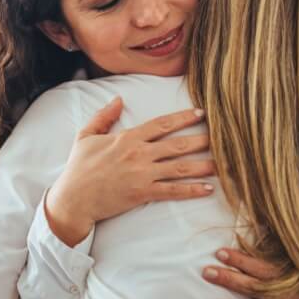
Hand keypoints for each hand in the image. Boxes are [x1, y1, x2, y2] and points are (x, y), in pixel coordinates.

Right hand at [45, 99, 214, 245]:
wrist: (73, 198)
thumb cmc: (78, 168)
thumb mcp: (85, 136)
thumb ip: (103, 117)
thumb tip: (118, 99)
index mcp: (127, 138)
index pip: (161, 124)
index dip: (183, 118)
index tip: (201, 114)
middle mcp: (139, 154)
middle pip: (178, 144)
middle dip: (202, 140)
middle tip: (224, 137)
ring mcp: (142, 174)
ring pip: (180, 167)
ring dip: (204, 165)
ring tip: (224, 163)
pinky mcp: (143, 194)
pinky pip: (173, 191)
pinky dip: (192, 190)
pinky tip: (208, 188)